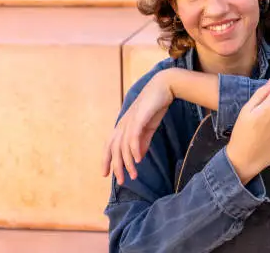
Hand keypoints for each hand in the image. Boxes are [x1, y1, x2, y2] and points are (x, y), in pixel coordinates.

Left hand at [101, 70, 174, 184]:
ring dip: (128, 162)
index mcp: (123, 125)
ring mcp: (130, 120)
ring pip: (123, 146)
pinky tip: (139, 160)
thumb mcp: (148, 127)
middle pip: (114, 148)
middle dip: (116, 166)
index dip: (106, 159)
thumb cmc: (155, 106)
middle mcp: (123, 124)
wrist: (163, 87)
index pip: (110, 145)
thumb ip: (142, 141)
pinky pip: (134, 137)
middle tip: (121, 181)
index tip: (106, 174)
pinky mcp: (139, 117)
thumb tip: (138, 156)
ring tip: (133, 175)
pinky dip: (134, 149)